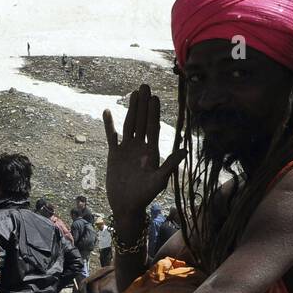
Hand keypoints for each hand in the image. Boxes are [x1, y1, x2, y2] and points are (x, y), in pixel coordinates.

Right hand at [102, 84, 186, 221]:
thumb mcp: (159, 181)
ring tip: (134, 93)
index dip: (154, 112)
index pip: (153, 127)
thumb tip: (185, 151)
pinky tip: (107, 111)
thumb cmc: (145, 196)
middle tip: (145, 86)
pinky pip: (111, 136)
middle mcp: (140, 147)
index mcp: (152, 151)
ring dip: (131, 109)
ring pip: (129, 124)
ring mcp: (127, 149)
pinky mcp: (114, 154)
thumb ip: (170, 165)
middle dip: (144, 104)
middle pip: (142, 121)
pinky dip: (109, 124)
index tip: (154, 97)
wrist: (126, 206)